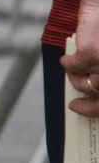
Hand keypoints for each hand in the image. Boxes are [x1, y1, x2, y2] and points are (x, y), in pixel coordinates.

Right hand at [64, 0, 98, 117]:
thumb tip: (95, 89)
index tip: (91, 108)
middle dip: (89, 106)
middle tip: (76, 106)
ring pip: (85, 84)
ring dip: (76, 78)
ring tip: (73, 68)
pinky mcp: (90, 53)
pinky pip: (71, 66)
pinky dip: (67, 63)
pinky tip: (68, 57)